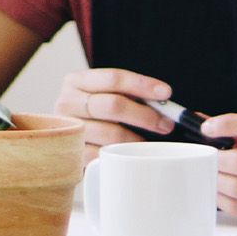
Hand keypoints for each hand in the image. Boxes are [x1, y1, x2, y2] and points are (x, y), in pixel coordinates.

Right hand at [56, 67, 173, 166]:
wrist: (66, 143)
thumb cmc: (96, 118)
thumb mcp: (106, 98)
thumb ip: (131, 97)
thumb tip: (170, 104)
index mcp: (77, 81)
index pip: (114, 78)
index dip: (142, 85)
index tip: (166, 94)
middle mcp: (67, 102)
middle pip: (113, 105)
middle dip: (145, 115)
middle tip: (166, 125)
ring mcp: (68, 129)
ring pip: (110, 132)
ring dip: (136, 139)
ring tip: (150, 143)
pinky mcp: (71, 153)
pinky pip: (102, 154)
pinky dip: (121, 156)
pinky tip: (131, 156)